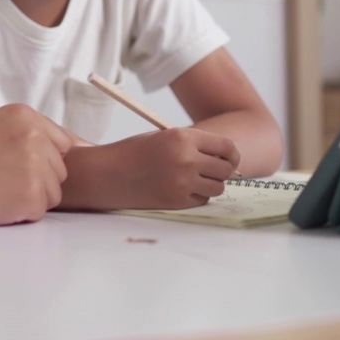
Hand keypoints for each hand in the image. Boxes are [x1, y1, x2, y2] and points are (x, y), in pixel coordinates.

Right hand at [0, 104, 72, 227]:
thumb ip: (32, 133)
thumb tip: (85, 148)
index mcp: (26, 116)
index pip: (61, 143)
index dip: (40, 160)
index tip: (15, 166)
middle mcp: (35, 137)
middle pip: (59, 170)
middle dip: (36, 179)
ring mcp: (35, 167)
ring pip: (54, 192)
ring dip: (31, 197)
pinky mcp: (31, 196)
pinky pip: (41, 211)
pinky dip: (21, 213)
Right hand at [64, 127, 239, 210]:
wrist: (108, 173)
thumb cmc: (136, 153)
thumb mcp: (165, 137)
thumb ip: (195, 145)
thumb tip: (228, 161)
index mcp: (183, 138)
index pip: (226, 147)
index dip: (232, 155)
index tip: (230, 159)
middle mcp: (186, 159)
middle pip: (225, 170)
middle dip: (222, 171)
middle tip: (210, 171)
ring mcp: (182, 182)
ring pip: (217, 187)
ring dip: (210, 185)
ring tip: (193, 179)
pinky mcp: (176, 201)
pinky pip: (201, 200)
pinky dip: (196, 196)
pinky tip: (179, 189)